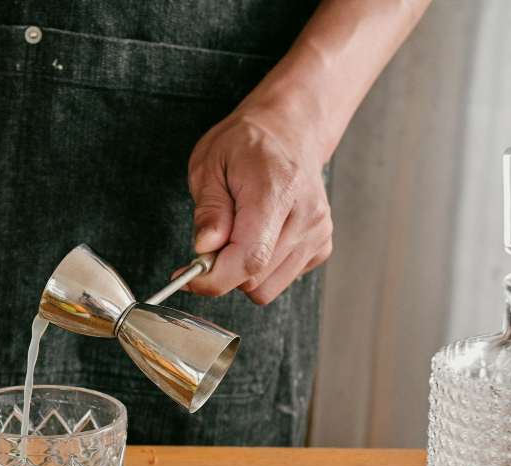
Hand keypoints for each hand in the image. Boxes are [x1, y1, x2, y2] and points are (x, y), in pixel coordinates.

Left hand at [185, 102, 332, 303]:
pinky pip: (280, 281)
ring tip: (236, 235)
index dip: (214, 279)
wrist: (290, 131)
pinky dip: (260, 270)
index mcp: (278, 190)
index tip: (189, 277)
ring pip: (266, 288)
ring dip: (241, 273)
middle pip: (255, 278)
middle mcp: (307, 215)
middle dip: (222, 271)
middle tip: (211, 243)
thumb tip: (205, 248)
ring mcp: (318, 233)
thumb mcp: (210, 164)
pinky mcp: (320, 246)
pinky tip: (258, 237)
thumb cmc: (247, 143)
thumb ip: (209, 209)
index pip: (249, 258)